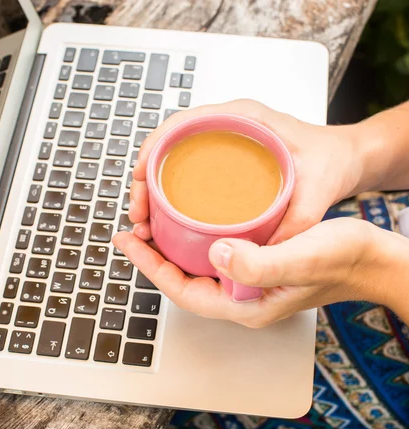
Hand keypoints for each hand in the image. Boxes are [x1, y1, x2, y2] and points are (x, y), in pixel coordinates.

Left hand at [113, 218, 382, 327]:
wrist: (374, 258)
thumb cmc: (345, 259)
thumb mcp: (301, 257)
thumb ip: (259, 263)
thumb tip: (215, 255)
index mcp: (245, 304)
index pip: (182, 291)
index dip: (150, 267)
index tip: (129, 241)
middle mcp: (242, 300)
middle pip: (182, 282)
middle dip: (153, 258)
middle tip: (132, 231)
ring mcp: (249, 287)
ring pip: (196, 271)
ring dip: (170, 250)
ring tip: (151, 226)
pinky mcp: (257, 271)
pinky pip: (213, 260)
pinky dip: (194, 243)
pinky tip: (189, 225)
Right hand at [129, 99, 360, 243]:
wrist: (347, 158)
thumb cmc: (332, 161)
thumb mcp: (317, 192)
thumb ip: (295, 224)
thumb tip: (261, 255)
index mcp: (243, 118)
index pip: (180, 123)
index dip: (151, 150)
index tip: (138, 179)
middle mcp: (228, 124)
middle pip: (168, 144)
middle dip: (143, 178)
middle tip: (138, 214)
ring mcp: (224, 139)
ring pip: (172, 158)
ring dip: (151, 186)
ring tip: (145, 220)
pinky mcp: (225, 157)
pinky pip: (186, 168)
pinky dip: (168, 189)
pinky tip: (164, 214)